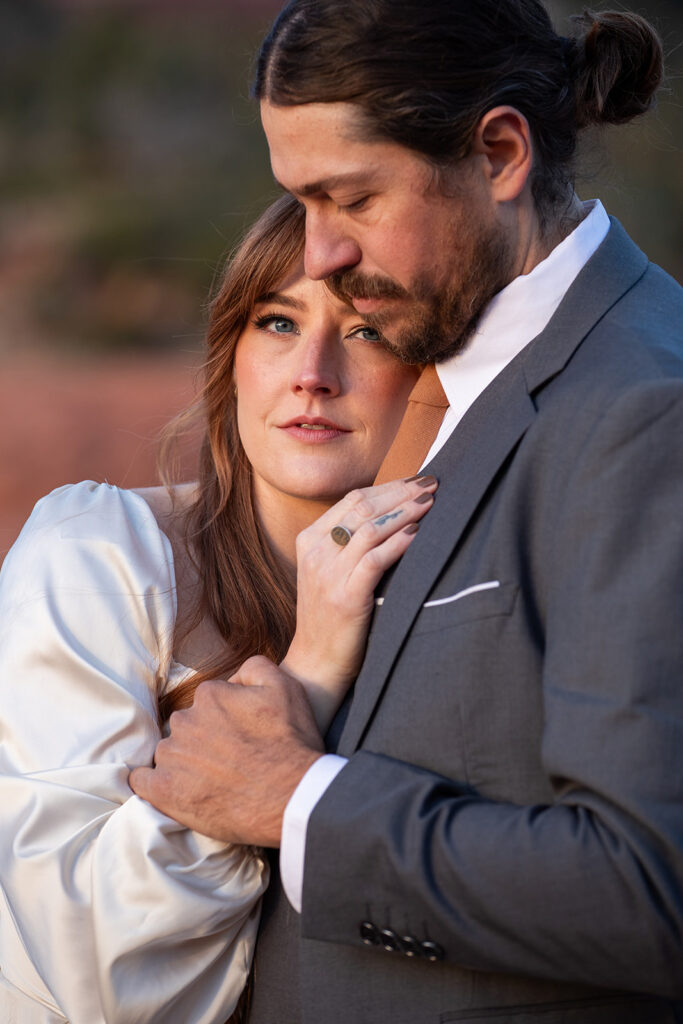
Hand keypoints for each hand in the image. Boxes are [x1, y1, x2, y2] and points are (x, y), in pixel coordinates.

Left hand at [130, 656, 323, 846]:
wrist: (292, 797)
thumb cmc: (291, 743)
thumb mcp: (285, 686)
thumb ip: (254, 667)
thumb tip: (232, 677)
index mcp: (209, 695)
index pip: (207, 703)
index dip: (225, 720)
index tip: (239, 738)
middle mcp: (185, 721)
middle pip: (186, 727)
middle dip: (203, 741)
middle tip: (229, 761)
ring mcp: (172, 757)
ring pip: (169, 753)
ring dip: (184, 763)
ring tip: (213, 781)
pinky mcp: (164, 791)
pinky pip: (142, 782)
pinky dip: (153, 784)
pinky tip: (172, 789)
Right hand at [282, 475, 436, 730]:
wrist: (315, 664)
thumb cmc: (332, 616)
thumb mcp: (331, 572)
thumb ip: (351, 543)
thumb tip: (394, 512)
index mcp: (310, 540)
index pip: (353, 500)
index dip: (389, 486)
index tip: (417, 480)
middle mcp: (315, 552)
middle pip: (363, 507)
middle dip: (401, 492)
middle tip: (432, 483)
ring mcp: (327, 574)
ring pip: (370, 528)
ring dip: (405, 511)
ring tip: (432, 502)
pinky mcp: (345, 597)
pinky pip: (374, 560)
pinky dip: (399, 542)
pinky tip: (418, 533)